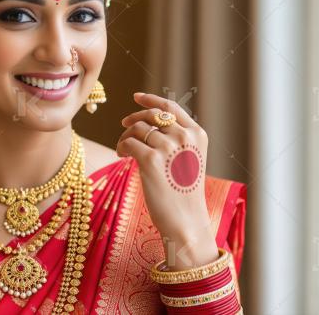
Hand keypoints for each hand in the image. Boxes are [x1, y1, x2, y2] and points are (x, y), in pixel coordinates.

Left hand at [115, 92, 217, 267]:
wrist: (186, 221)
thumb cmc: (184, 193)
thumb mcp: (188, 160)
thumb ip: (176, 139)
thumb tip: (149, 122)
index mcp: (197, 134)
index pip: (170, 108)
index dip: (151, 100)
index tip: (136, 97)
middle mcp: (184, 137)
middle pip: (151, 116)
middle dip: (134, 118)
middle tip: (124, 126)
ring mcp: (168, 147)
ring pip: (137, 129)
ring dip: (126, 137)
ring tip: (125, 151)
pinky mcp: (151, 160)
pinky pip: (128, 142)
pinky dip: (121, 147)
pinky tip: (122, 156)